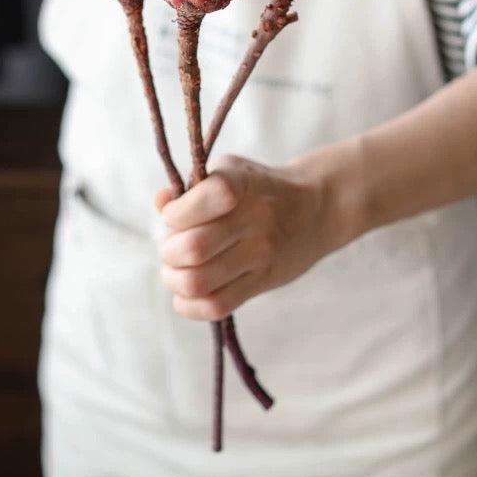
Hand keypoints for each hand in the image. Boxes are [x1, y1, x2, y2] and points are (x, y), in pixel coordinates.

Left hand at [155, 153, 330, 320]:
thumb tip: (161, 203)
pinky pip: (216, 305)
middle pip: (193, 249)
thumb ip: (191, 188)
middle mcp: (254, 218)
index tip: (173, 214)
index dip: (175, 213)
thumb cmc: (258, 187)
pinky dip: (189, 305)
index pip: (202, 201)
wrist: (315, 208)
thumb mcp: (229, 171)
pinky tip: (187, 293)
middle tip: (171, 248)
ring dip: (174, 279)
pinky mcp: (263, 281)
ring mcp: (261, 253)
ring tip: (176, 270)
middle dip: (167, 252)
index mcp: (240, 183)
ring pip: (198, 282)